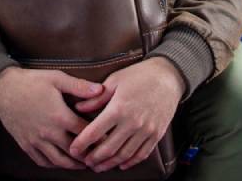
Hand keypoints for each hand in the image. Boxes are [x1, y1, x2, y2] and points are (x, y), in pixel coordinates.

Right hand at [0, 66, 104, 169]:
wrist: (2, 89)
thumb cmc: (31, 82)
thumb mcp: (57, 78)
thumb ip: (79, 86)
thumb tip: (101, 90)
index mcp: (59, 117)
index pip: (84, 132)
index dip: (98, 137)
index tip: (108, 140)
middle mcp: (49, 133)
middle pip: (73, 151)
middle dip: (88, 156)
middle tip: (99, 158)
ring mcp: (36, 141)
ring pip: (58, 161)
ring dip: (72, 165)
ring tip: (83, 164)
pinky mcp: (26, 145)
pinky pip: (42, 161)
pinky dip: (53, 165)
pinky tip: (60, 162)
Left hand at [69, 57, 185, 172]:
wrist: (168, 76)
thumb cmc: (139, 75)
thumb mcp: (114, 81)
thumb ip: (96, 98)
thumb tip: (78, 108)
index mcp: (118, 108)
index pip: (94, 132)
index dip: (81, 144)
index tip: (73, 149)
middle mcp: (132, 122)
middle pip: (108, 148)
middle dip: (94, 158)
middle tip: (85, 162)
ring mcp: (146, 130)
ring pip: (124, 155)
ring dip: (110, 164)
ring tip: (99, 167)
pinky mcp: (156, 134)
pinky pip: (142, 154)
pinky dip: (130, 162)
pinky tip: (121, 164)